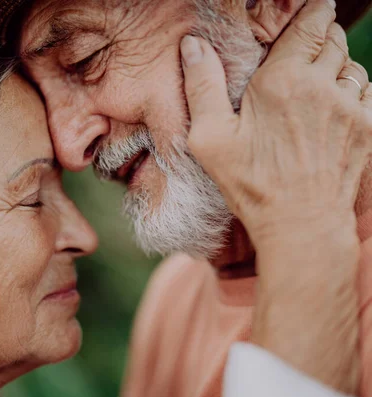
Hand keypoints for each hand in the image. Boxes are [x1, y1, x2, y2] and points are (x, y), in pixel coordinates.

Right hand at [180, 0, 369, 393]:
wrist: (302, 224)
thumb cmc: (252, 184)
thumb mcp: (211, 139)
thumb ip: (202, 86)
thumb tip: (193, 45)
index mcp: (283, 81)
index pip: (310, 24)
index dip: (310, 12)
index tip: (306, 12)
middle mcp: (323, 86)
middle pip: (333, 39)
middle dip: (319, 36)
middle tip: (301, 47)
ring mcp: (350, 107)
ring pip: (351, 64)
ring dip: (334, 64)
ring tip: (313, 79)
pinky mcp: (366, 128)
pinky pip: (366, 90)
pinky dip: (351, 87)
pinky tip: (331, 103)